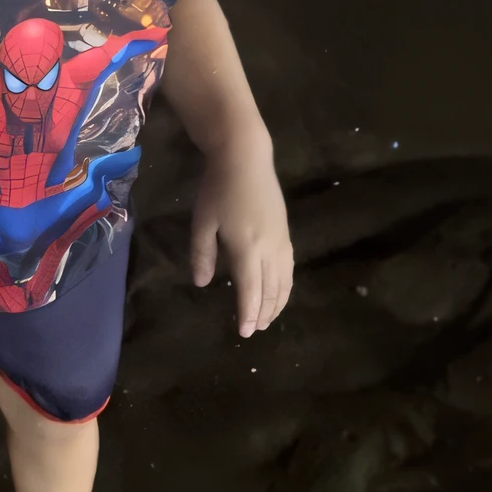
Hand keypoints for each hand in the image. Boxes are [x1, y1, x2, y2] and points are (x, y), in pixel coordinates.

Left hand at [189, 138, 292, 337]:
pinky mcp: (286, 233)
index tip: (246, 332)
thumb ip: (202, 254)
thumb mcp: (202, 222)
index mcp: (247, 247)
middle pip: (271, 289)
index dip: (248, 313)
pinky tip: (279, 291)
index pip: (250, 290)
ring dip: (278, 303)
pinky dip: (286, 286)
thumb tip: (202, 283)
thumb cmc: (218, 189)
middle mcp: (269, 249)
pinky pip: (289, 268)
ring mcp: (281, 241)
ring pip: (284, 281)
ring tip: (268, 318)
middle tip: (256, 329)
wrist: (246, 158)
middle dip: (264, 312)